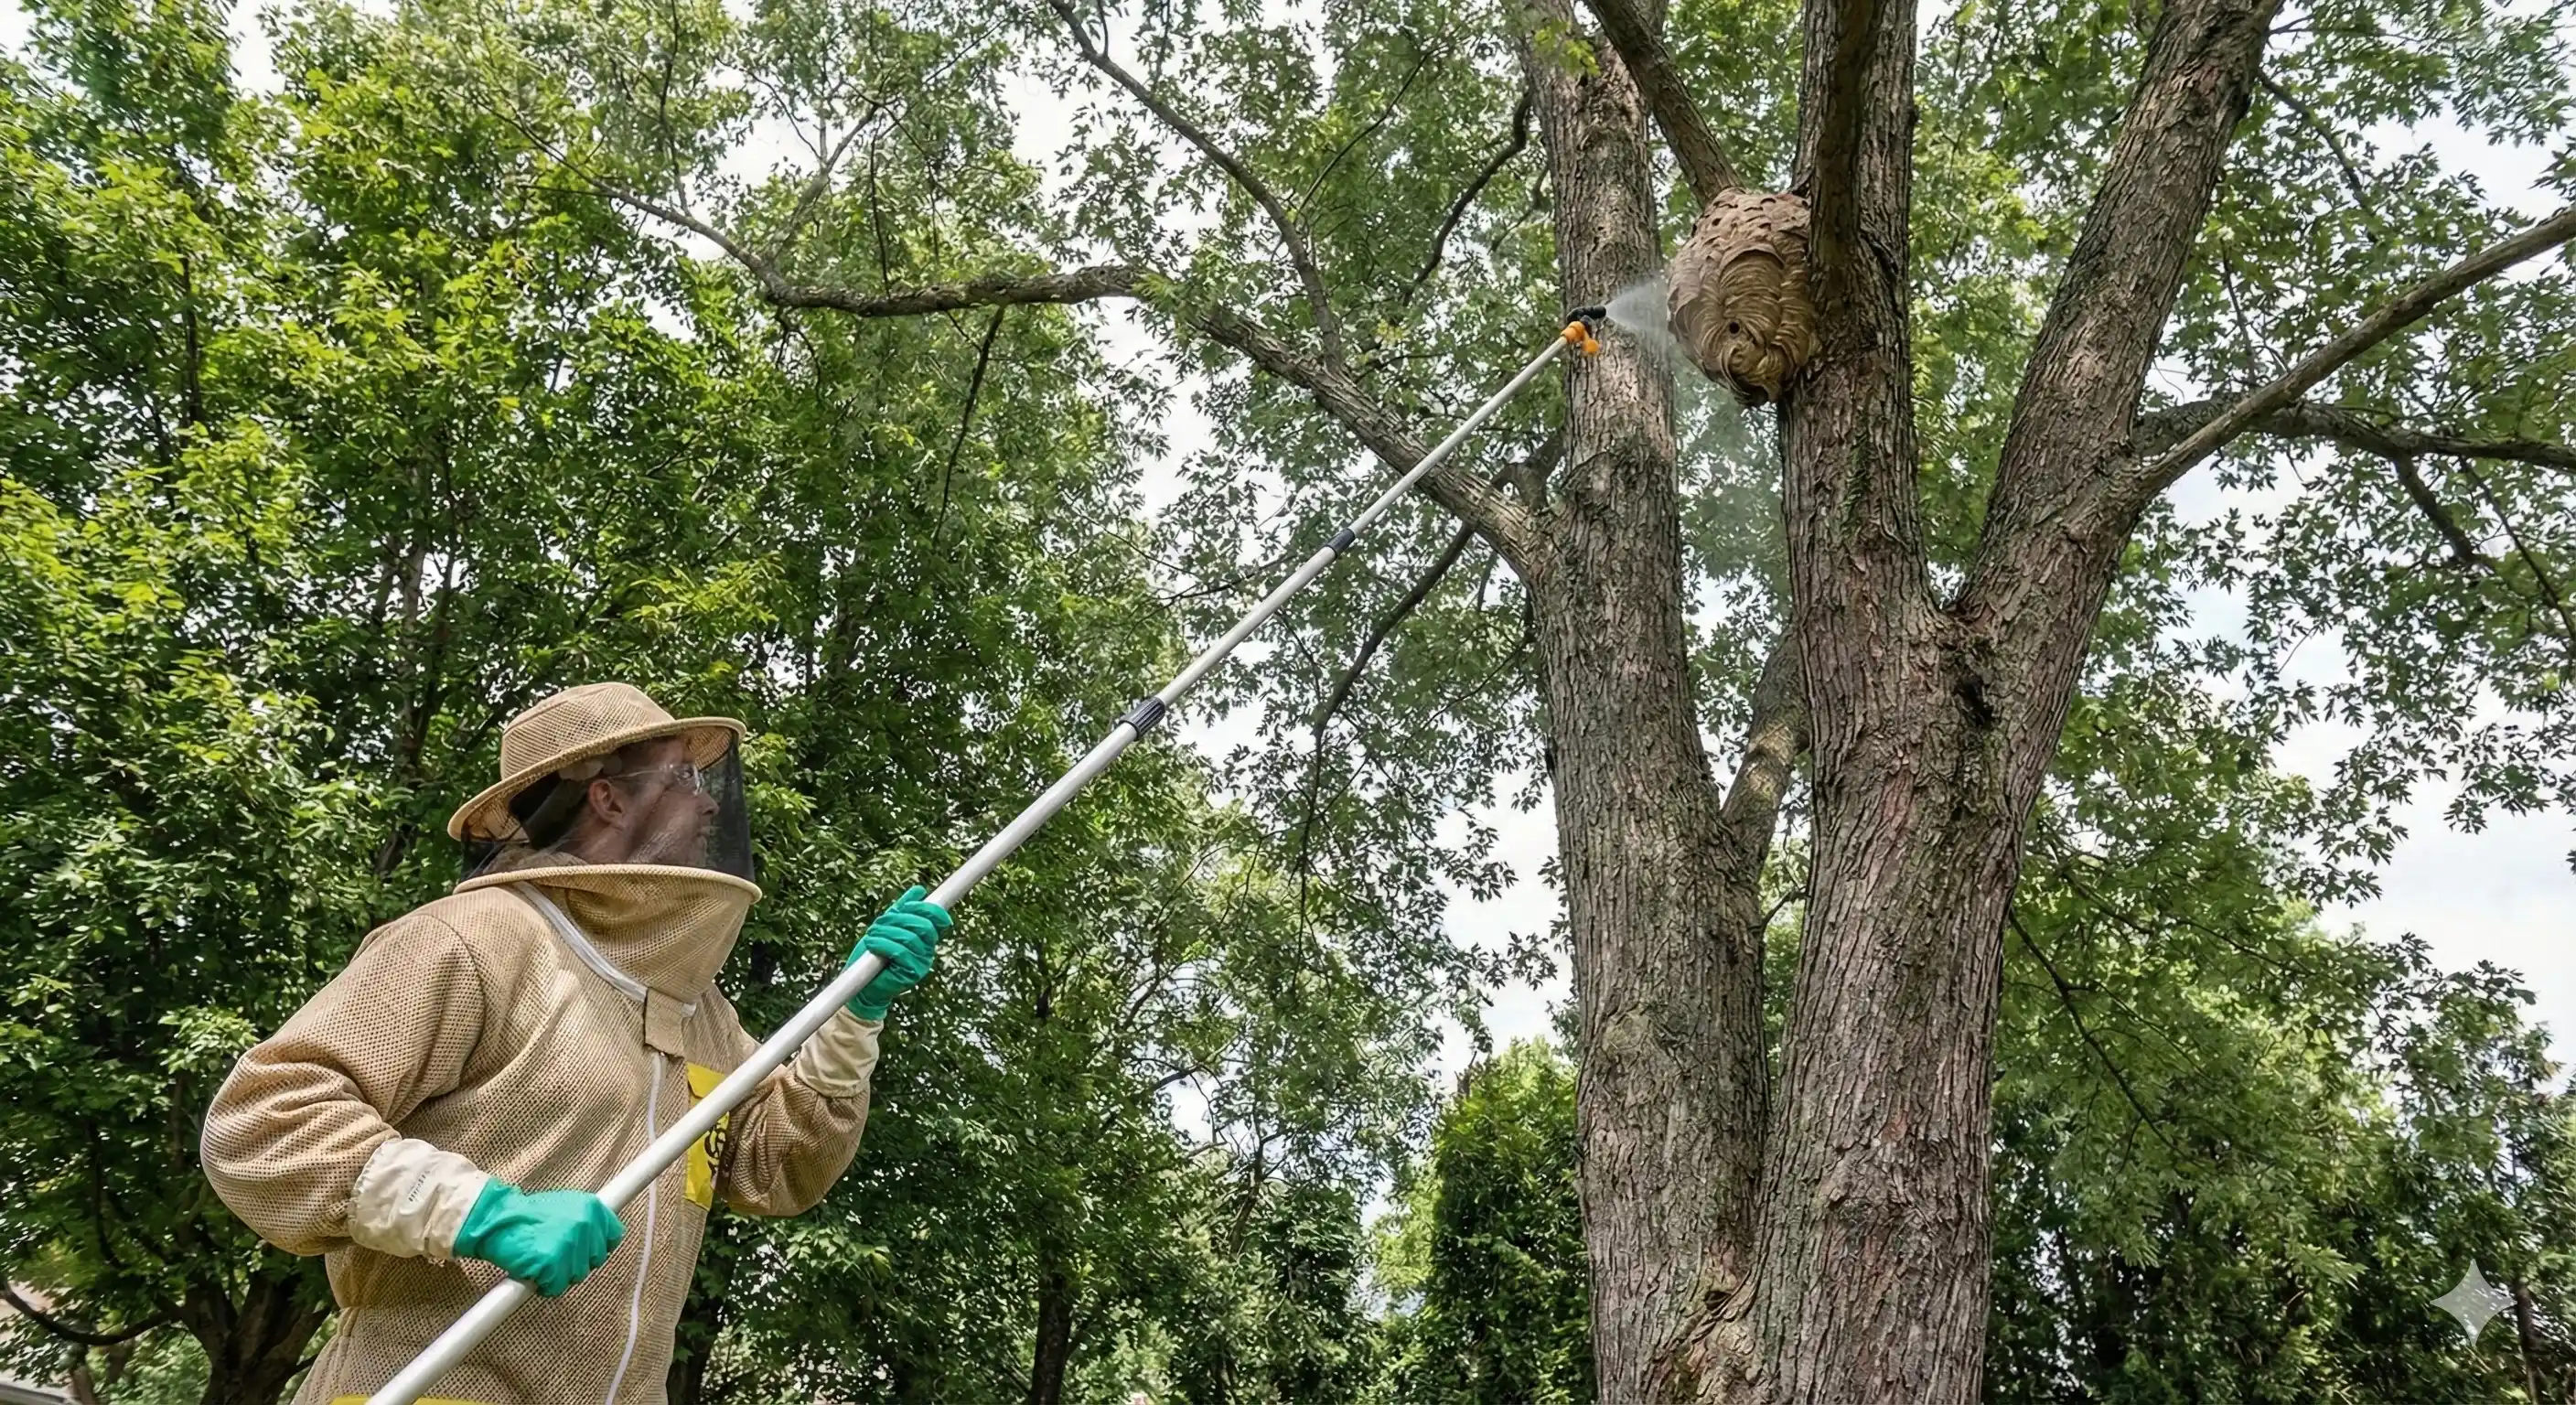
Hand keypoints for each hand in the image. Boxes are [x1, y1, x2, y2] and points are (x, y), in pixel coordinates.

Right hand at [452, 1181, 623, 1296]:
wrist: (497, 1221)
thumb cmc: (528, 1216)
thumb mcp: (565, 1206)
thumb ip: (586, 1220)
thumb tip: (604, 1238)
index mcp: (592, 1208)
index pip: (614, 1236)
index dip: (598, 1247)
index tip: (586, 1250)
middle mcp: (585, 1225)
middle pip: (595, 1259)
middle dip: (577, 1261)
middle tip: (555, 1253)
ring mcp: (569, 1245)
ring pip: (577, 1275)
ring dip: (560, 1274)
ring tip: (542, 1260)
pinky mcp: (552, 1264)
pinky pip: (556, 1287)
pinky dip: (545, 1285)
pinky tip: (534, 1271)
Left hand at [845, 885, 950, 1020]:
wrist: (862, 985)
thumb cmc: (874, 955)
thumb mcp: (887, 926)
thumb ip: (902, 909)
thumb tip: (919, 890)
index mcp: (926, 938)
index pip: (939, 919)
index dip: (927, 908)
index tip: (907, 906)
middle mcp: (928, 950)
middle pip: (925, 926)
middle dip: (900, 918)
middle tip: (879, 922)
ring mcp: (922, 964)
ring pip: (910, 938)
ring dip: (886, 931)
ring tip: (870, 935)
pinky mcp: (911, 975)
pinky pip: (900, 952)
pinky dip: (883, 944)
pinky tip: (871, 944)